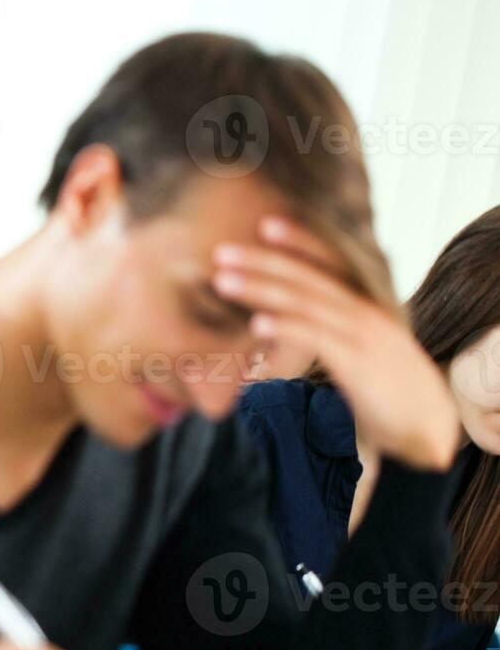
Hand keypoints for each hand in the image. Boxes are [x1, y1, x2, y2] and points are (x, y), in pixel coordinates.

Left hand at [213, 217, 458, 471]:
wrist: (427, 426)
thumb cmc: (386, 389)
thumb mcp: (360, 351)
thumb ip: (332, 332)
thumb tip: (289, 326)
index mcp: (365, 305)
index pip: (332, 263)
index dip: (301, 241)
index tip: (265, 224)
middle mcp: (364, 312)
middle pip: (308, 277)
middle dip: (263, 261)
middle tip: (222, 251)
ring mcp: (362, 335)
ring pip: (305, 303)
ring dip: (260, 289)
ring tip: (222, 281)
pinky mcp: (357, 363)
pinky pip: (316, 339)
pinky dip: (285, 327)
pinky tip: (255, 323)